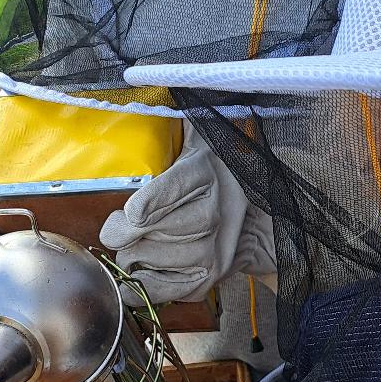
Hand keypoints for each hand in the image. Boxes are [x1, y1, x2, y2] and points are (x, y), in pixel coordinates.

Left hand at [100, 127, 274, 304]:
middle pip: (147, 231)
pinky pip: (160, 289)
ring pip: (146, 259)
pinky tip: (139, 272)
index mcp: (205, 171)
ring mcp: (213, 250)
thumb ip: (164, 124)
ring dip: (133, 254)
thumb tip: (135, 91)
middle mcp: (214, 213)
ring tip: (141, 243)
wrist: (257, 215)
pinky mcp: (209, 278)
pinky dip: (141, 283)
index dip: (141, 207)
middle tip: (123, 227)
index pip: (168, 191)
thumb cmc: (209, 175)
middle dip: (123, 231)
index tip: (130, 212)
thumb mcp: (193, 142)